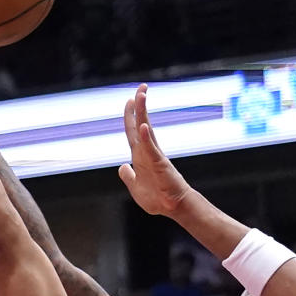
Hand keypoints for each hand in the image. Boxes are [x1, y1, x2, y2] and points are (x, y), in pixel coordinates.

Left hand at [118, 84, 190, 215]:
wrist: (173, 207)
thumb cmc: (158, 199)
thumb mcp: (135, 187)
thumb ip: (128, 176)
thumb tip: (122, 167)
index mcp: (140, 156)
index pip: (133, 132)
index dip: (130, 116)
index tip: (129, 100)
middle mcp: (147, 152)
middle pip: (141, 124)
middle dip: (139, 106)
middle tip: (141, 88)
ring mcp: (154, 156)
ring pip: (146, 130)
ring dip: (142, 113)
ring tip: (141, 95)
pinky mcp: (159, 164)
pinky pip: (151, 148)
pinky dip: (146, 138)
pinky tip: (142, 126)